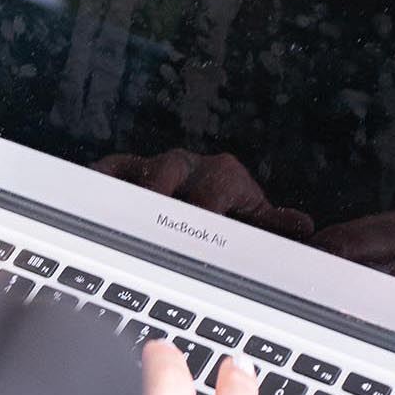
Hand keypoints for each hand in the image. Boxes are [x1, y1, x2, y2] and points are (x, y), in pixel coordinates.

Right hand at [95, 149, 313, 239]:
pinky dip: (99, 181)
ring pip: (137, 172)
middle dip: (160, 198)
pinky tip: (89, 201)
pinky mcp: (124, 170)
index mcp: (222, 175)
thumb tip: (305, 228)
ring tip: (120, 220)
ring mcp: (154, 167)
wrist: (205, 193)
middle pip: (168, 174)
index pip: (212, 191)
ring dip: (129, 192)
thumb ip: (274, 225)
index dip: (204, 210)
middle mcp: (187, 166)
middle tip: (152, 228)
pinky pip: (108, 170)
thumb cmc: (231, 210)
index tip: (199, 229)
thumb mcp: (255, 219)